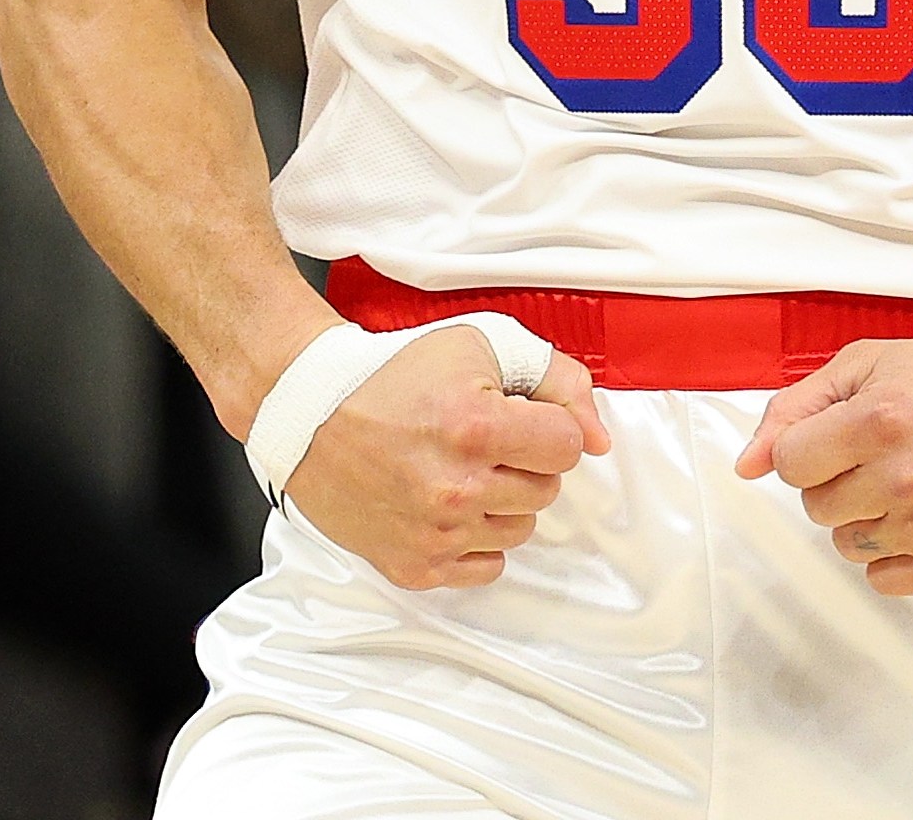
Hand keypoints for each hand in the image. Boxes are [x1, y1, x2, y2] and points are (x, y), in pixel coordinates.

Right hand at [285, 323, 610, 589]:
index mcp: (475, 428)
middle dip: (525, 461)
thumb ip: (558, 379)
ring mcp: (434, 533)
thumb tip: (598, 438)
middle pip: (546, 490)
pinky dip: (476, 538)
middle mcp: (455, 488)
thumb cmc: (395, 375)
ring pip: (519, 529)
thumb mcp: (482, 345)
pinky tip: (448, 503)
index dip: (549, 425)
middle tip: (484, 440)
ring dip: (503, 500)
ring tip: (462, 468)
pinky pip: (484, 567)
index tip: (520, 417)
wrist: (313, 413)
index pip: (567, 446)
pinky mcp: (413, 566)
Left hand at [735, 313, 912, 597]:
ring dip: (864, 515)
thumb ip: (799, 406)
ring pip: (847, 544)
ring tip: (905, 479)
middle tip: (879, 452)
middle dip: (838, 478)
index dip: (810, 447)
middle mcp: (902, 477)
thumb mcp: (872, 362)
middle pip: (817, 506)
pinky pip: (886, 580)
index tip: (838, 436)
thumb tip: (748, 464)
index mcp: (877, 420)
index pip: (792, 464)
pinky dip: (892, 553)